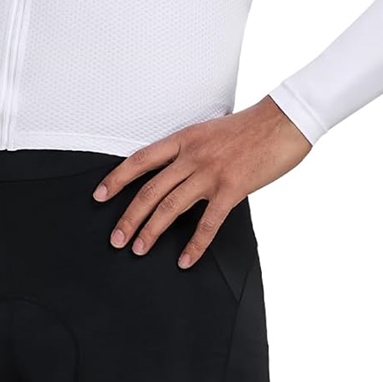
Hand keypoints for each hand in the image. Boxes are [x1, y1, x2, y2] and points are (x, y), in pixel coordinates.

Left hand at [92, 95, 311, 267]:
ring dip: (151, 231)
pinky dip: (195, 245)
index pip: (141, 159)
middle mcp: (193, 155)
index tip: (100, 195)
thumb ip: (192, 150)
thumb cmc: (250, 127)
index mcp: (185, 138)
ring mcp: (211, 172)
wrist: (282, 121)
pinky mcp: (232, 189)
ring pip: (171, 206)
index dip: (117, 178)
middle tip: (116, 238)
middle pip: (150, 189)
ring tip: (138, 249)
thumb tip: (177, 171)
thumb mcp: (211, 131)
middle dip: (129, 216)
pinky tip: (185, 260)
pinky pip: (208, 223)